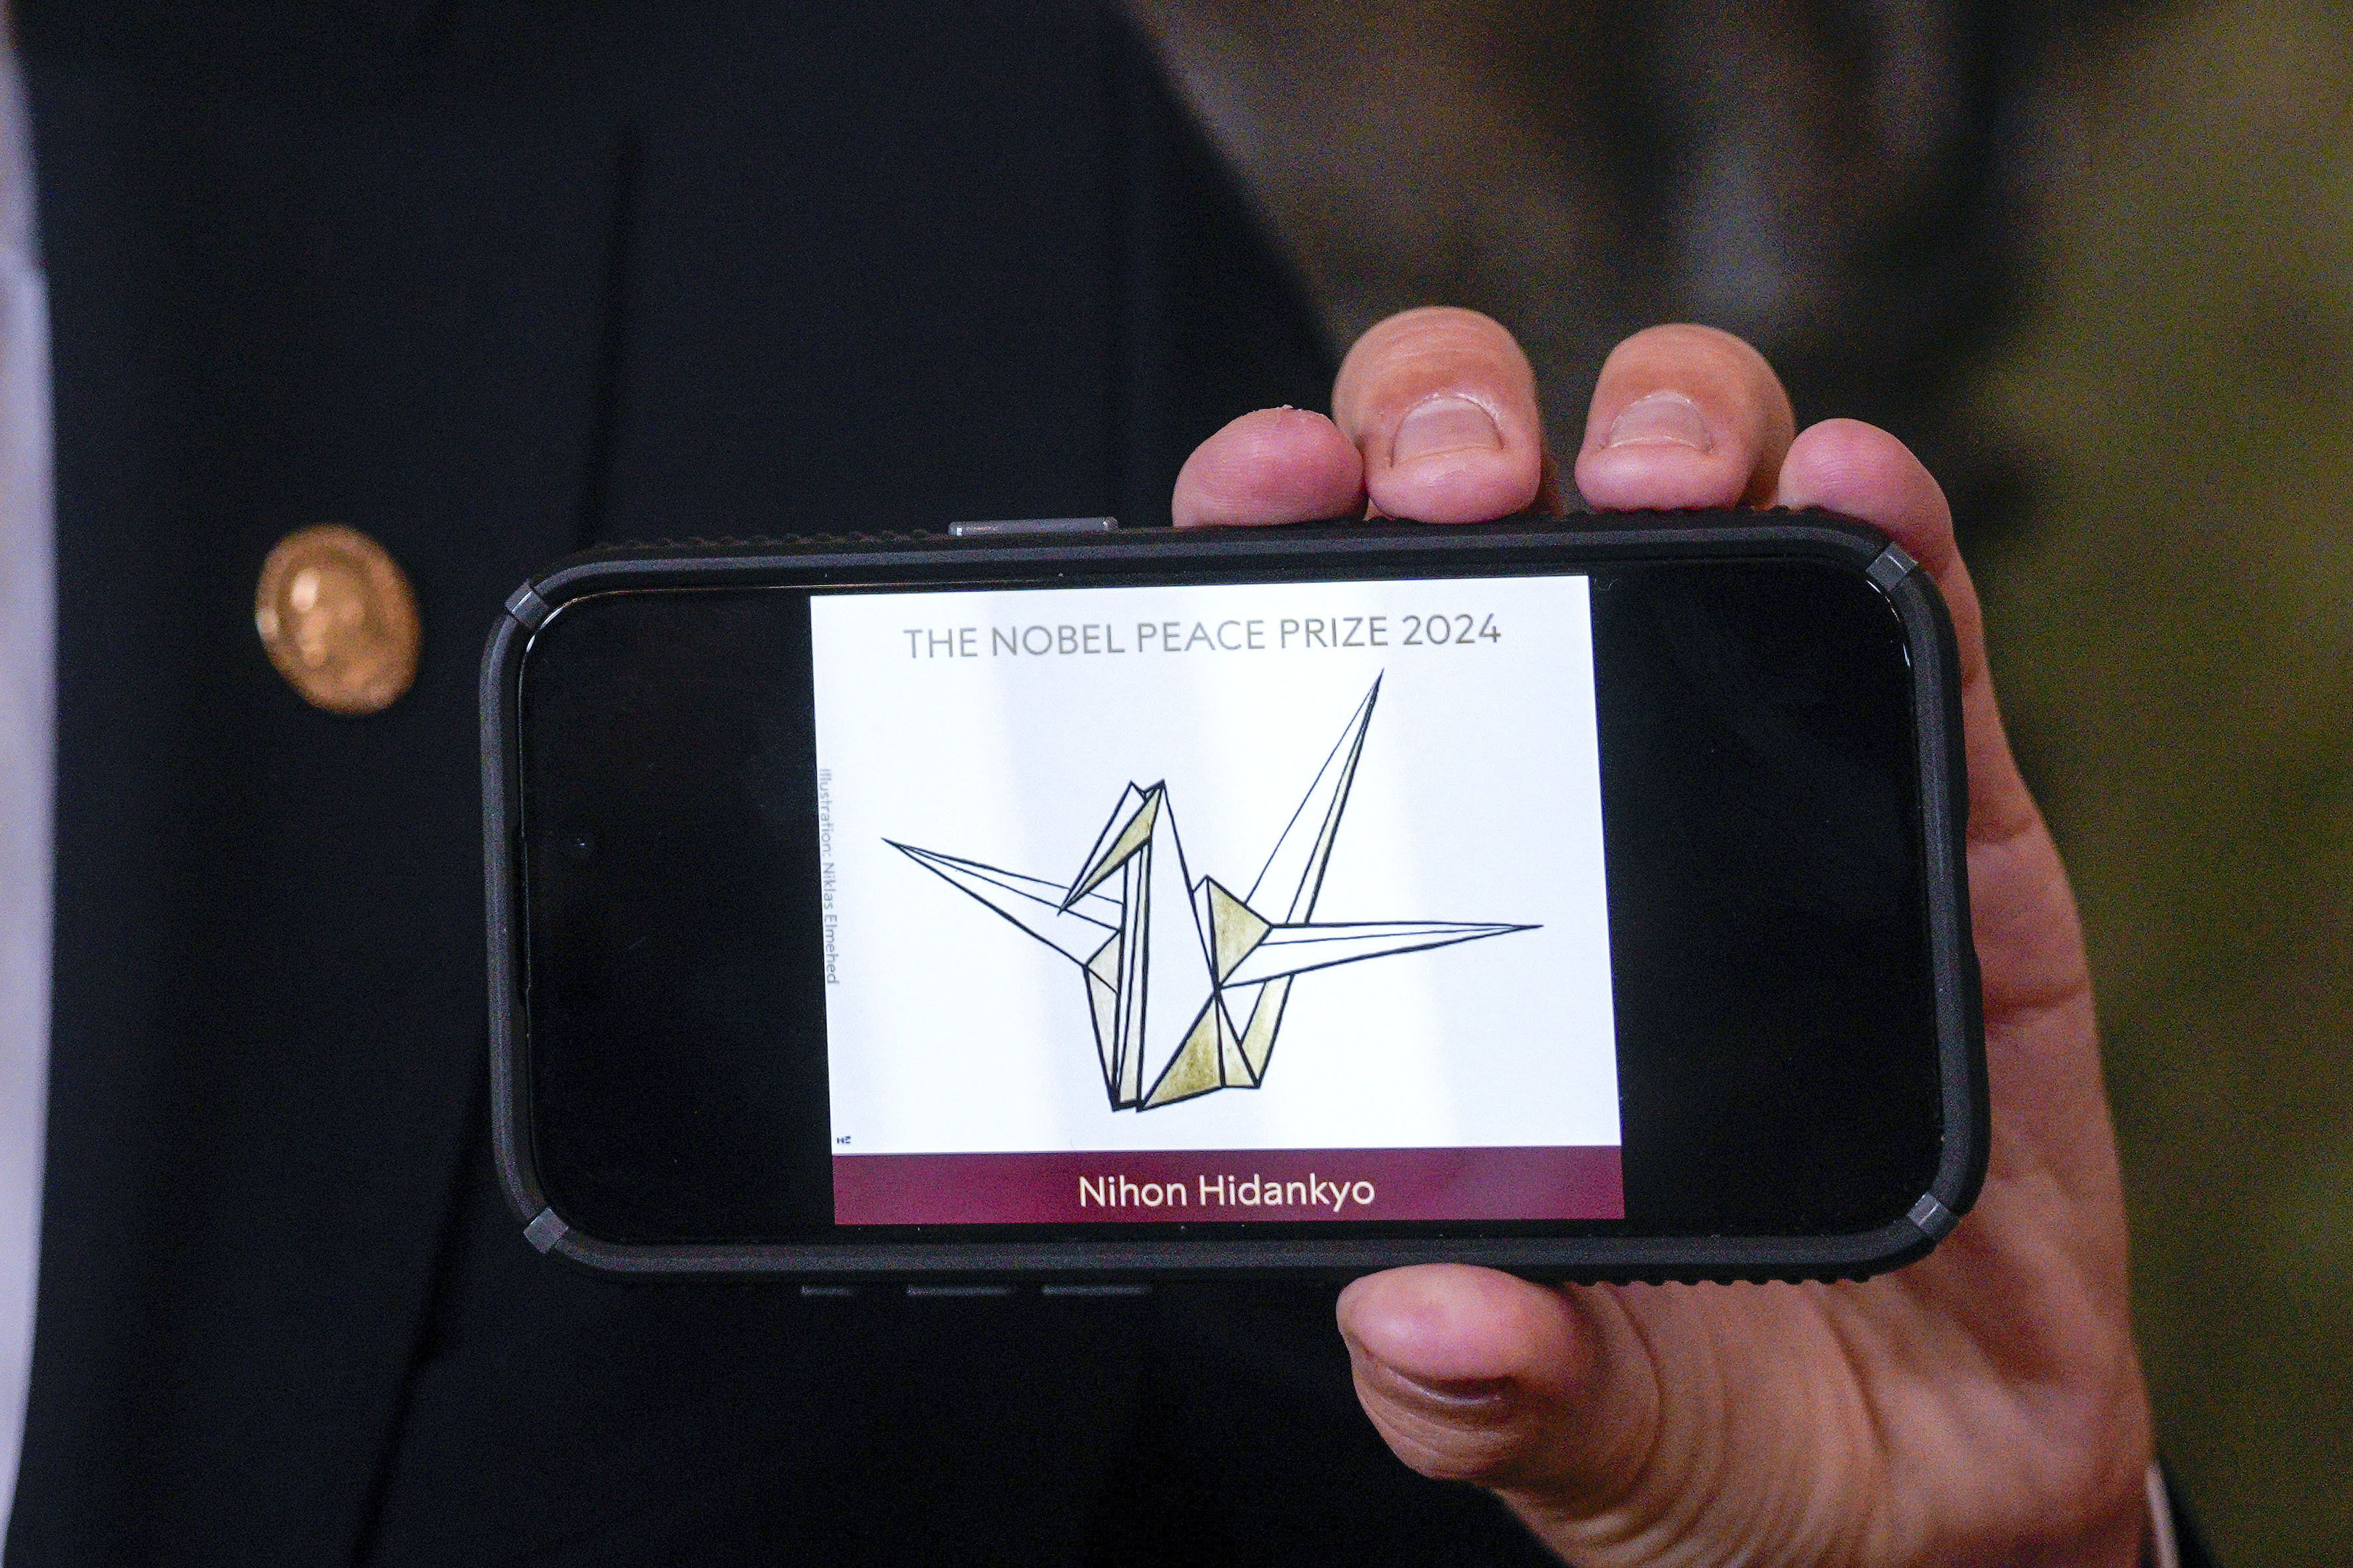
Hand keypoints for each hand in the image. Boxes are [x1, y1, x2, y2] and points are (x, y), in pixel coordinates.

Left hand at [1173, 310, 2155, 1566]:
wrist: (1927, 1477)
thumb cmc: (1701, 1409)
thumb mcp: (1555, 1414)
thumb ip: (1476, 1382)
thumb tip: (1419, 1320)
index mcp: (1420, 899)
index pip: (1313, 659)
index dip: (1274, 536)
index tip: (1256, 500)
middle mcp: (1569, 795)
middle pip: (1482, 514)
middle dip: (1446, 435)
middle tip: (1449, 494)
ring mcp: (1755, 784)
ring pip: (1695, 514)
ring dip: (1664, 431)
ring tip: (1648, 474)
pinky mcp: (1939, 818)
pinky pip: (1912, 638)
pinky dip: (1882, 532)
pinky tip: (1855, 487)